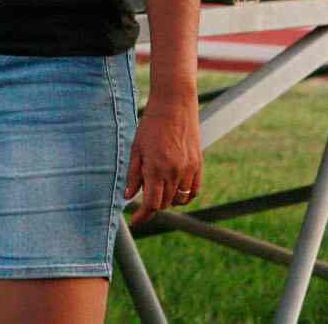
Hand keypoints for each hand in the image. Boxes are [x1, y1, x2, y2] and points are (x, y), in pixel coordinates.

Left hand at [125, 96, 202, 224]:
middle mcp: (175, 172)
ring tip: (157, 191)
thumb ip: (133, 175)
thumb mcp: (135, 149)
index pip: (152, 204)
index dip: (143, 216)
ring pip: (180, 199)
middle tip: (142, 200)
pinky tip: (175, 191)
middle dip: (153, 206)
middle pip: (165, 203)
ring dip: (168, 201)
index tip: (136, 222)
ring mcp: (189, 170)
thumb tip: (128, 197)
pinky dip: (185, 196)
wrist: (174, 106)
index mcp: (156, 168)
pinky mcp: (198, 165)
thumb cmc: (150, 126)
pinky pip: (194, 191)